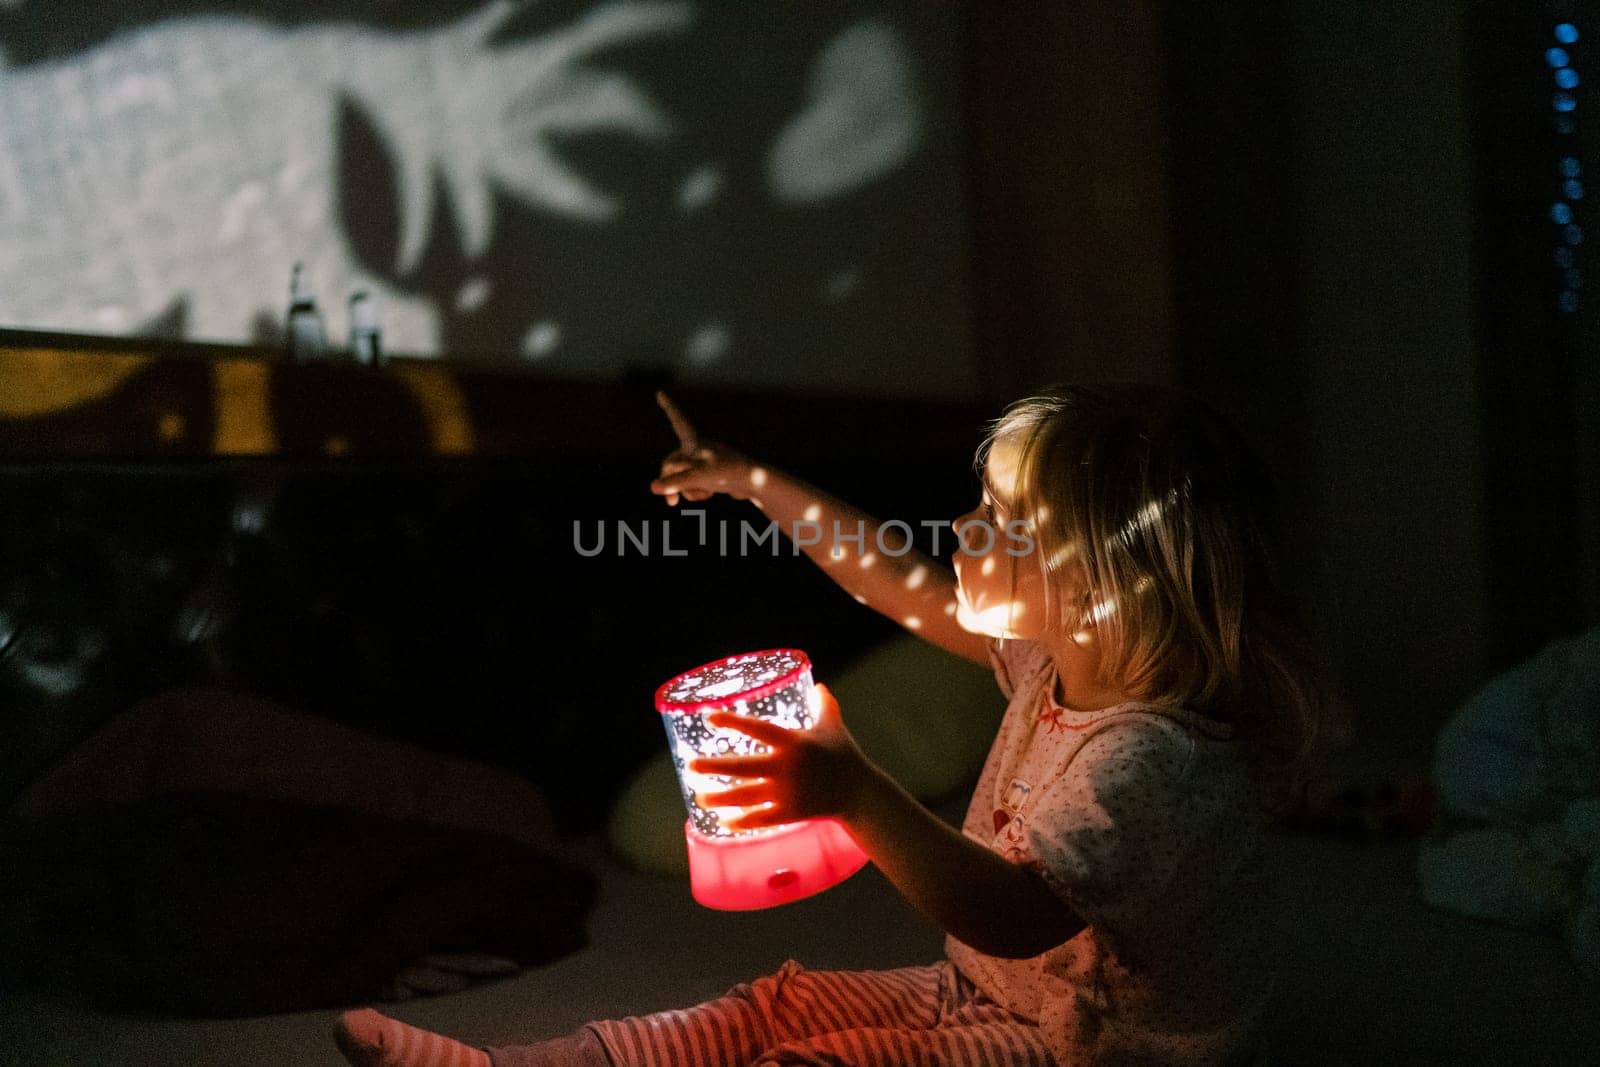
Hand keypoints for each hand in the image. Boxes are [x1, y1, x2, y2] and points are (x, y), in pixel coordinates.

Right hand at [650, 391, 759, 504]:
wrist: (755, 484)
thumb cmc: (727, 473)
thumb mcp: (698, 477)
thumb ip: (674, 482)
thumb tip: (653, 487)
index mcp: (695, 441)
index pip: (678, 420)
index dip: (668, 407)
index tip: (660, 392)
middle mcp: (697, 449)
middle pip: (670, 462)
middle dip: (670, 482)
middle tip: (672, 503)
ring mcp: (703, 462)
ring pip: (680, 477)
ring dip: (687, 490)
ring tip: (705, 494)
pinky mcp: (709, 476)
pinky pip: (692, 486)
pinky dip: (697, 493)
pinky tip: (711, 494)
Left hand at [690, 684, 870, 831]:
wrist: (860, 793)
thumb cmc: (844, 755)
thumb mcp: (833, 726)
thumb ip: (824, 705)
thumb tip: (818, 685)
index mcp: (794, 742)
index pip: (757, 728)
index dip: (732, 722)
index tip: (709, 718)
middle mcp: (786, 767)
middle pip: (742, 766)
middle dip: (713, 766)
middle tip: (690, 765)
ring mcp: (787, 792)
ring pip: (745, 796)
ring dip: (720, 797)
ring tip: (699, 796)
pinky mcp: (790, 813)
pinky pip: (760, 819)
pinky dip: (741, 822)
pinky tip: (724, 822)